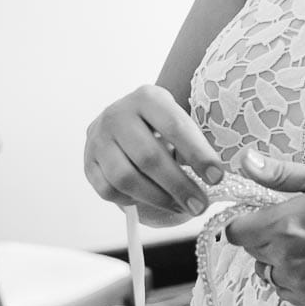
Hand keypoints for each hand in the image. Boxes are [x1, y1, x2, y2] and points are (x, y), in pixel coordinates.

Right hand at [84, 84, 223, 225]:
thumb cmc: (161, 125)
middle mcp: (117, 115)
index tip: (216, 177)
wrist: (126, 121)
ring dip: (157, 198)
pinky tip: (151, 200)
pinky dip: (132, 200)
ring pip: (125, 178)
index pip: (175, 127)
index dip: (198, 154)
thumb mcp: (179, 121)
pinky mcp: (88, 163)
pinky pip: (108, 190)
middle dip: (179, 185)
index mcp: (148, 98)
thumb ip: (192, 145)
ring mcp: (97, 139)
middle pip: (149, 157)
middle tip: (200, 205)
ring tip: (180, 207)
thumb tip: (213, 179)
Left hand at [224, 151, 304, 305]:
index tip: (263, 211)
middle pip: (251, 249)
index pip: (236, 231)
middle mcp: (286, 257)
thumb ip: (280, 173)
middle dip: (266, 234)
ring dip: (278, 257)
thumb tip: (245, 161)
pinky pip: (285, 288)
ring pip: (267, 270)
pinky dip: (293, 276)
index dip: (246, 218)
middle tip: (300, 220)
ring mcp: (298, 282)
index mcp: (285, 224)